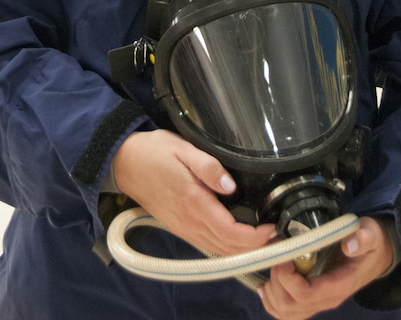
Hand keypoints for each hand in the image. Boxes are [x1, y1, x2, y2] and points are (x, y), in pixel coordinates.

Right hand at [111, 129, 274, 256]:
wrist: (124, 162)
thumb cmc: (153, 153)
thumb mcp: (183, 149)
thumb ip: (208, 167)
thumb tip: (230, 185)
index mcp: (192, 203)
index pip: (230, 232)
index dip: (255, 237)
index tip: (272, 229)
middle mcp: (188, 222)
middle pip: (227, 248)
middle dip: (254, 247)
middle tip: (276, 235)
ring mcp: (182, 227)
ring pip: (218, 250)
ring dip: (241, 250)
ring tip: (262, 238)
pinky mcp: (179, 226)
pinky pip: (207, 245)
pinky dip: (226, 247)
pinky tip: (237, 237)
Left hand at [257, 216, 393, 319]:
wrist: (375, 255)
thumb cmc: (371, 244)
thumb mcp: (371, 234)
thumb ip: (362, 239)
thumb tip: (349, 245)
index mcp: (337, 286)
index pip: (305, 295)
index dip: (287, 277)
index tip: (283, 253)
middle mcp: (325, 299)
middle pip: (290, 306)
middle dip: (276, 281)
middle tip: (276, 253)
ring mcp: (317, 301)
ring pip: (285, 312)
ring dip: (271, 292)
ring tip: (271, 265)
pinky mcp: (311, 298)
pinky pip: (286, 310)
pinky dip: (271, 300)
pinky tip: (266, 283)